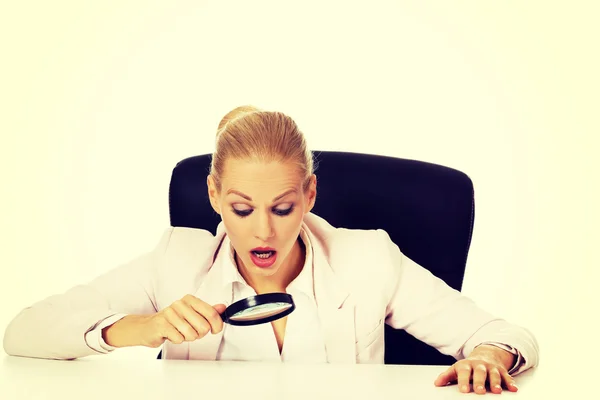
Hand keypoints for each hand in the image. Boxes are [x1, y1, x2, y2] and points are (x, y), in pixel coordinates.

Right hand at [103, 295, 226, 347]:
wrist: (148, 327)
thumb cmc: (172, 321)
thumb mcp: (192, 314)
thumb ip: (208, 311)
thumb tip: (223, 308)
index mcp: (190, 299)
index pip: (212, 313)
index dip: (217, 326)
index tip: (215, 330)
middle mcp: (180, 304)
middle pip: (203, 327)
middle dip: (199, 334)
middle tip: (191, 332)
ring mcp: (170, 313)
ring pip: (191, 334)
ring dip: (188, 338)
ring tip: (180, 333)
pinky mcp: (162, 324)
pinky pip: (179, 338)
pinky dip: (177, 340)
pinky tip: (171, 335)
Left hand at [434, 345, 517, 393]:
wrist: (485, 355)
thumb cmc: (468, 367)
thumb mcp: (456, 369)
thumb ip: (447, 376)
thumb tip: (436, 384)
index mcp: (466, 365)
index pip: (464, 373)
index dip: (463, 381)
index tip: (463, 390)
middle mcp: (479, 365)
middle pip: (480, 373)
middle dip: (480, 382)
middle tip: (479, 391)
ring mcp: (491, 367)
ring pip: (494, 374)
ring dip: (496, 382)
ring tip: (497, 391)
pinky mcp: (501, 371)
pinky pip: (507, 376)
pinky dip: (510, 382)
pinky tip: (513, 389)